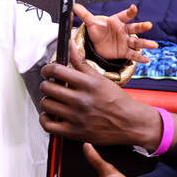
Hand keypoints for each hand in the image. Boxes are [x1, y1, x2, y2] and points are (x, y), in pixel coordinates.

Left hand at [40, 41, 163, 146]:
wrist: (131, 123)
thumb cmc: (117, 101)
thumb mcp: (100, 79)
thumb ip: (81, 62)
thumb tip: (70, 44)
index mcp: (87, 84)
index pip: (56, 71)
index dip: (47, 69)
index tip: (47, 71)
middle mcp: (81, 100)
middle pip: (47, 88)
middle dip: (47, 84)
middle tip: (52, 85)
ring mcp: (77, 117)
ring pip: (46, 104)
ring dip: (47, 100)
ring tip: (54, 100)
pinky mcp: (74, 132)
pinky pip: (48, 125)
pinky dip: (45, 119)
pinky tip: (51, 115)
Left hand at [74, 2, 157, 64]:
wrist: (99, 45)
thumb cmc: (98, 32)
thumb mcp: (91, 24)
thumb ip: (84, 15)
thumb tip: (74, 5)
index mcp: (117, 21)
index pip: (125, 15)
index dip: (130, 11)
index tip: (134, 8)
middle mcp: (124, 31)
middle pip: (134, 28)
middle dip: (142, 27)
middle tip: (149, 25)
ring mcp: (126, 41)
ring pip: (136, 42)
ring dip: (145, 43)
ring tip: (154, 45)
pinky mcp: (125, 52)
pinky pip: (133, 55)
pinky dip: (139, 57)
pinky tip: (147, 60)